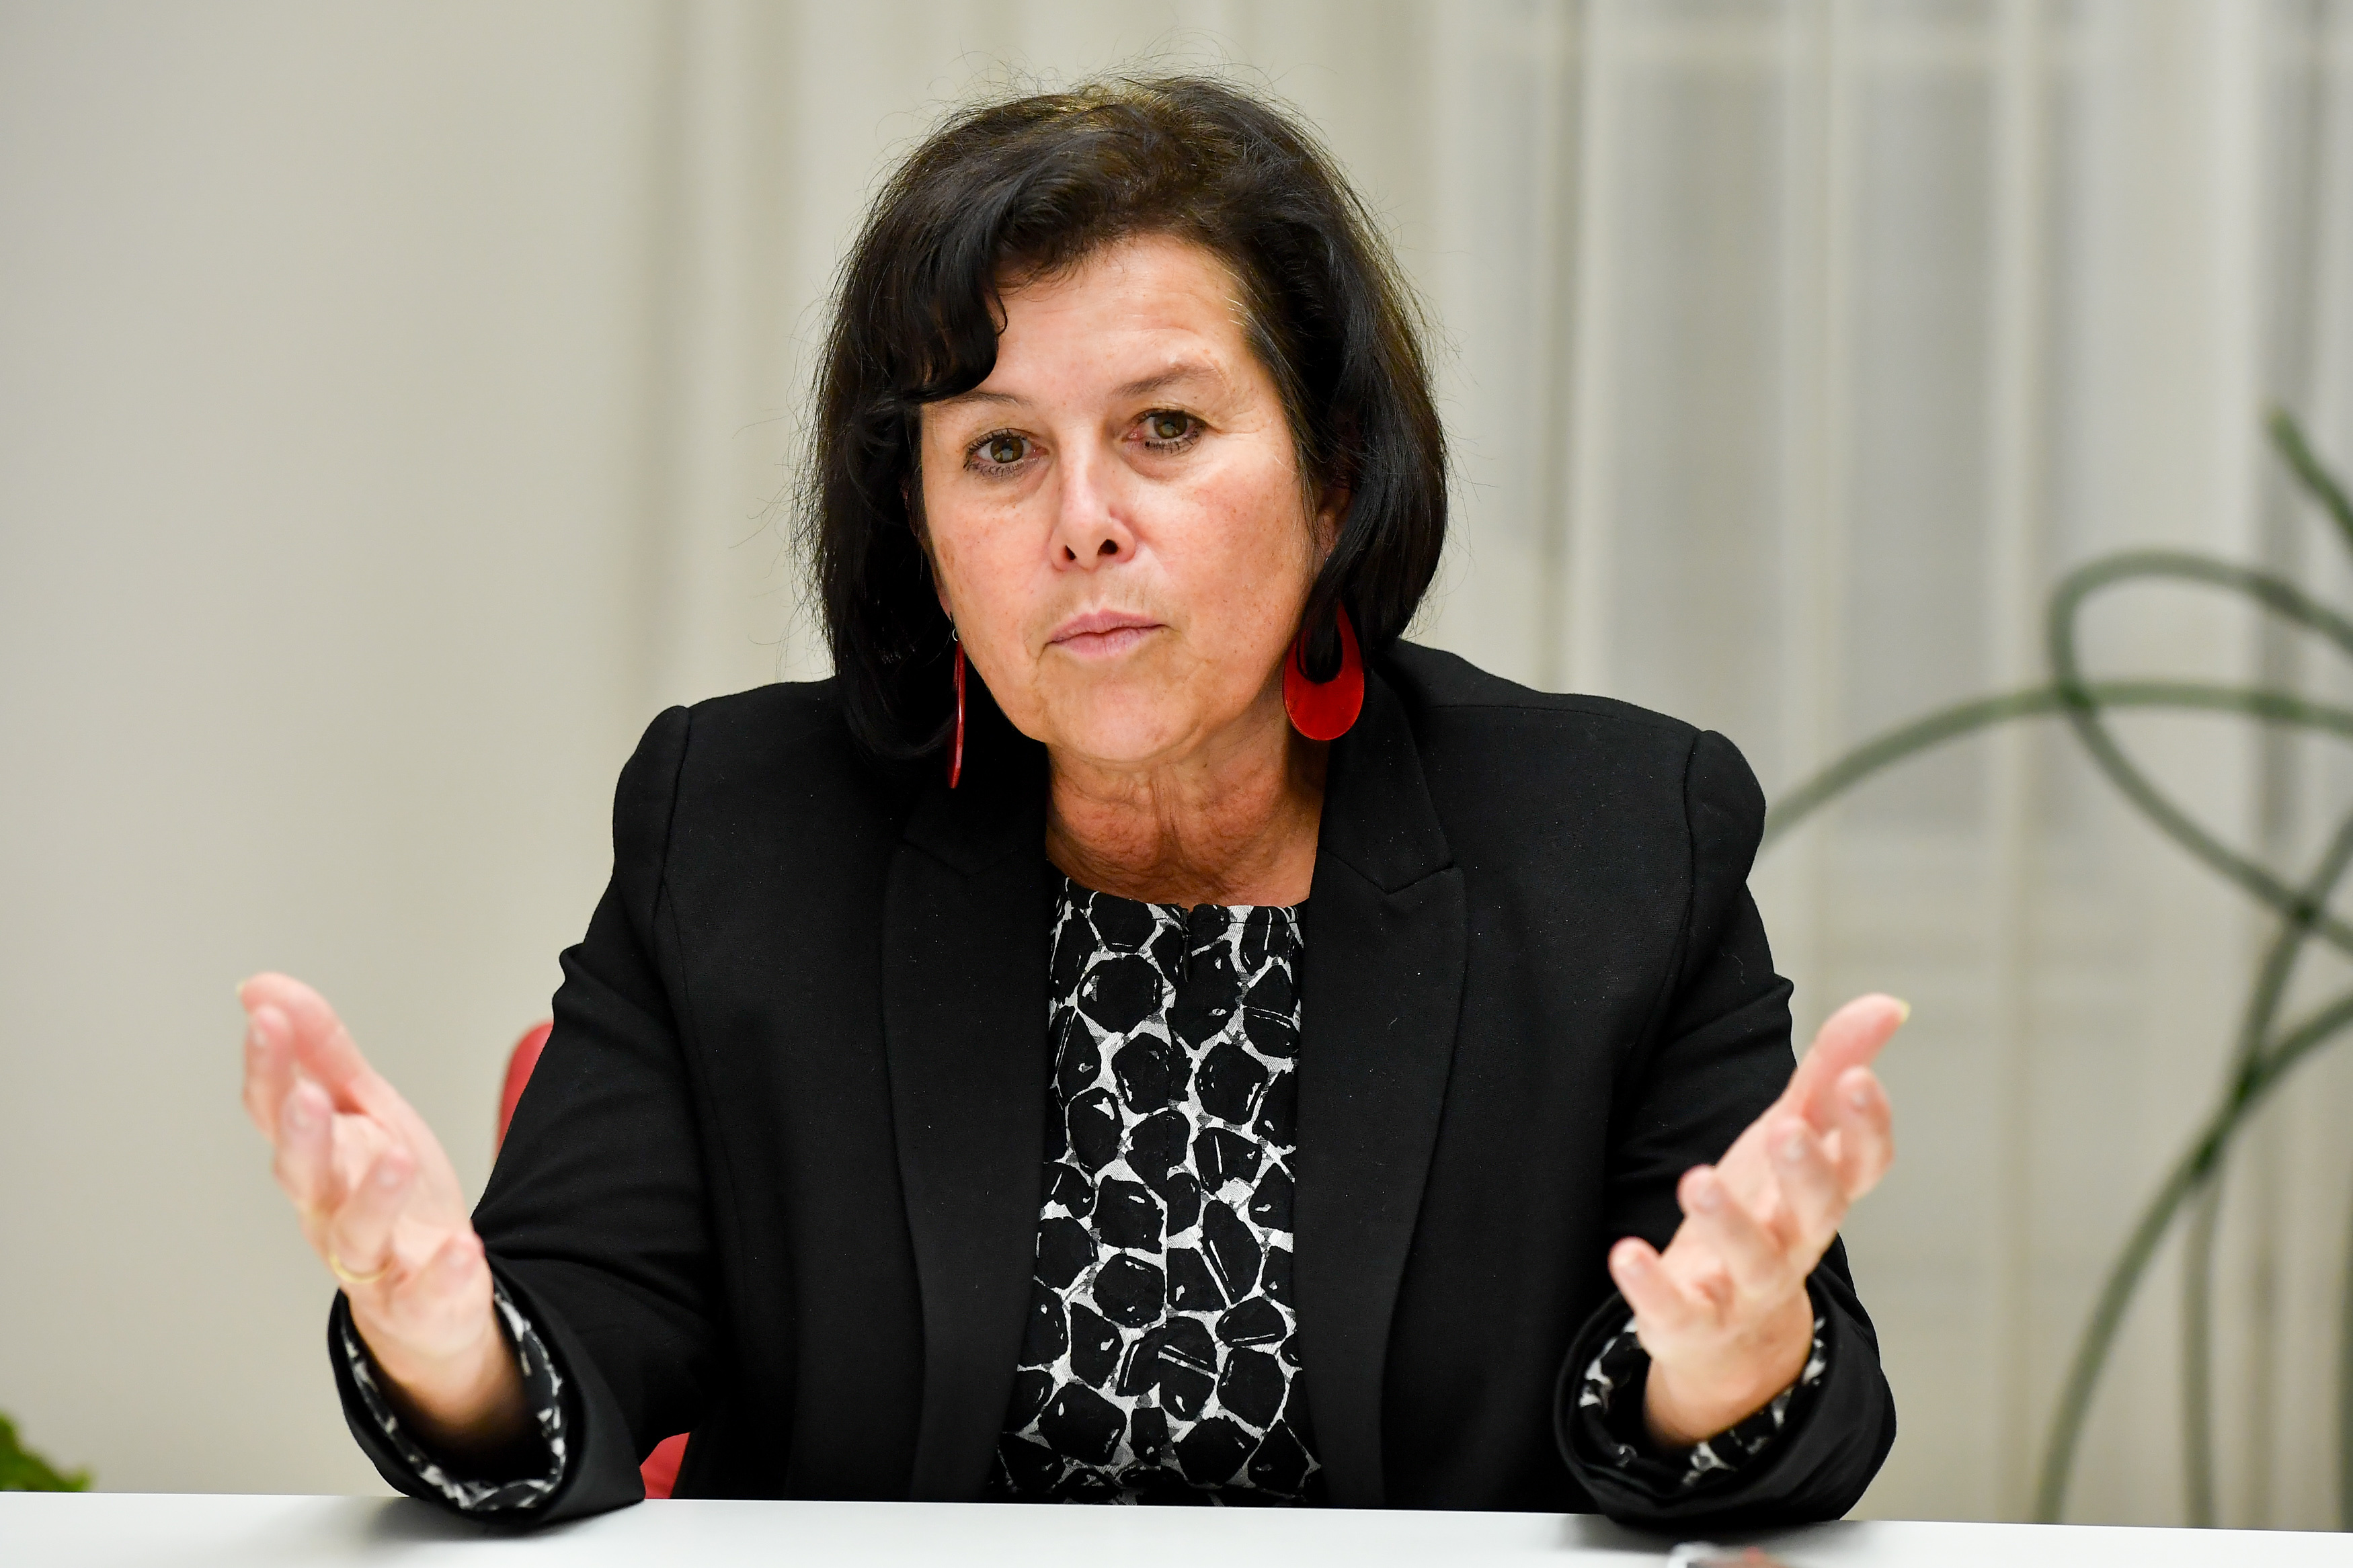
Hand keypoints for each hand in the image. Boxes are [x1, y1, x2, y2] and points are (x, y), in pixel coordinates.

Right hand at [239, 972, 527, 1459]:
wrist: (428, 1301)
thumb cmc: (388, 1195)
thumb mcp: (364, 1111)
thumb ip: (322, 1051)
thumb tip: (264, 988)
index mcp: (317, 1159)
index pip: (276, 1112)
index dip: (267, 1068)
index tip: (266, 1019)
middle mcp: (330, 1210)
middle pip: (303, 1176)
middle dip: (301, 1136)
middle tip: (306, 1097)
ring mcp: (372, 1260)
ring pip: (357, 1233)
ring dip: (373, 1195)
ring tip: (394, 1157)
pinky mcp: (418, 1300)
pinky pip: (425, 1290)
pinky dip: (443, 1272)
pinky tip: (461, 1249)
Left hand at [1608, 993, 1903, 1446]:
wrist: (1734, 1331)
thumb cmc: (1768, 1207)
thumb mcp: (1795, 1133)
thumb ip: (1831, 1070)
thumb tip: (1889, 1003)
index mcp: (1823, 1193)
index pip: (1863, 1164)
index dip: (1867, 1125)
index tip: (1857, 1078)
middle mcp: (1795, 1240)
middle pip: (1817, 1211)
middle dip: (1806, 1172)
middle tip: (1785, 1128)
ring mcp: (1747, 1286)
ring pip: (1752, 1260)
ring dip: (1727, 1222)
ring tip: (1698, 1180)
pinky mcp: (1694, 1319)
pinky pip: (1678, 1309)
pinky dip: (1652, 1286)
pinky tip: (1625, 1253)